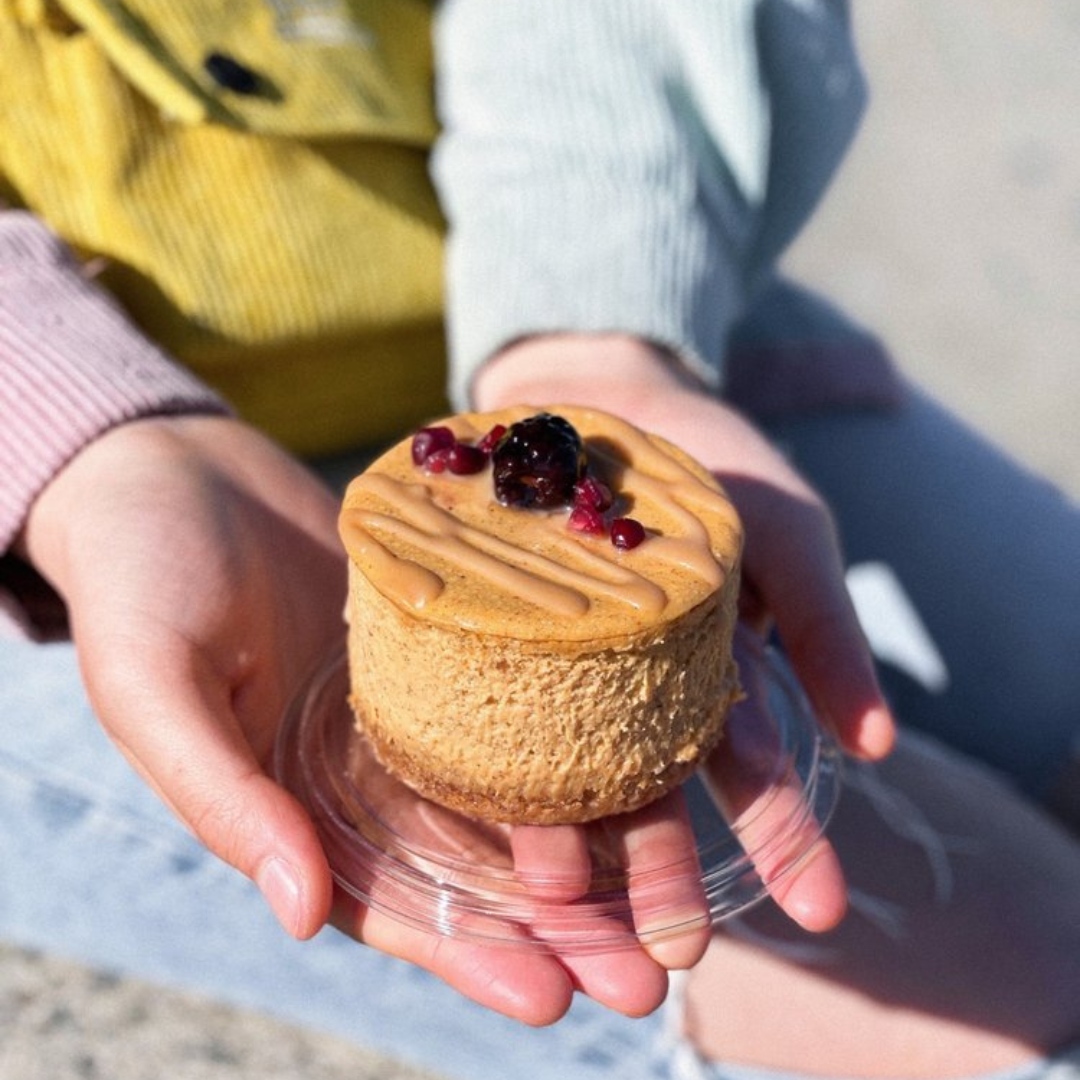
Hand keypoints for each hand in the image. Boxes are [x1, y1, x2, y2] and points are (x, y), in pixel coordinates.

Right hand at [17, 414, 680, 1024]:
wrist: (176, 471)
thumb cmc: (140, 578)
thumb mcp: (152, 685)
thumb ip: (220, 796)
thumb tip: (301, 911)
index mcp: (291, 808)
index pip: (387, 903)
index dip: (464, 955)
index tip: (547, 995)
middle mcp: (364, 772)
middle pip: (473, 866)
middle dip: (558, 927)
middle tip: (646, 975)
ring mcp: (413, 707)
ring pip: (514, 791)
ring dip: (593, 846)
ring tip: (675, 895)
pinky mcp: (451, 640)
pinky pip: (522, 695)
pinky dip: (578, 734)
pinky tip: (649, 762)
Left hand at [474, 334, 897, 926]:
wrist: (606, 396)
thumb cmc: (716, 468)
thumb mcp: (789, 537)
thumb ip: (825, 631)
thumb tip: (880, 747)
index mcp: (711, 678)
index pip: (753, 769)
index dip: (787, 835)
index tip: (819, 907)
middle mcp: (634, 695)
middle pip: (655, 794)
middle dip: (671, 874)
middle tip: (677, 953)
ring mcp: (563, 677)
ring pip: (569, 772)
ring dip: (576, 846)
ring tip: (569, 909)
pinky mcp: (494, 645)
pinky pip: (487, 708)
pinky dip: (488, 763)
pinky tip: (481, 820)